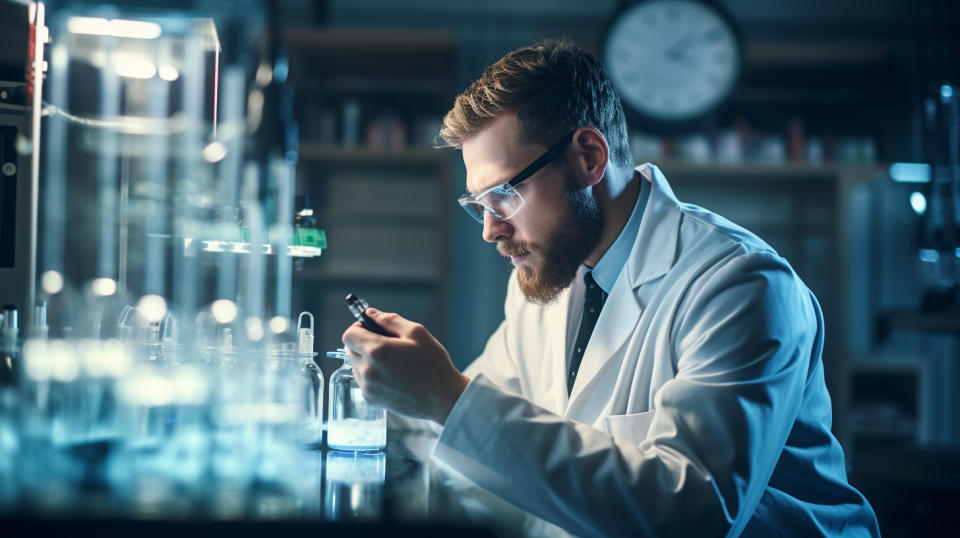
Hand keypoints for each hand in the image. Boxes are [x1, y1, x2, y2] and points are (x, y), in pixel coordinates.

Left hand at [341, 308, 469, 424]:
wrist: (442, 398)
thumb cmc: (433, 364)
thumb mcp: (416, 333)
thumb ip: (389, 320)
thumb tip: (370, 313)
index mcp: (378, 351)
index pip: (349, 335)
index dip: (357, 328)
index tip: (369, 328)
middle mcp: (368, 370)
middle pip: (349, 350)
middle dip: (362, 343)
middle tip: (384, 343)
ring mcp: (368, 387)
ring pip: (355, 365)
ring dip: (366, 359)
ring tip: (391, 361)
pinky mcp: (371, 399)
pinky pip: (363, 380)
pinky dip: (371, 374)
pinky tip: (392, 375)